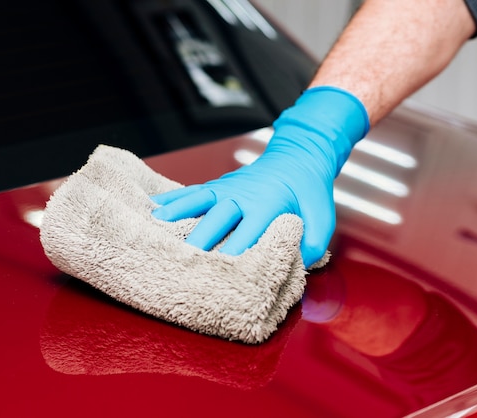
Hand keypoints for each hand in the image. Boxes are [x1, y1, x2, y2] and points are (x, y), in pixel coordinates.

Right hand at [151, 87, 368, 267]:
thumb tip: (297, 267)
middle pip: (217, 219)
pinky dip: (173, 199)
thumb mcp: (322, 219)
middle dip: (199, 240)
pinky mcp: (218, 184)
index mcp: (268, 206)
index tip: (221, 277)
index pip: (247, 235)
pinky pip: (193, 191)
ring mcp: (227, 188)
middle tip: (182, 262)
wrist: (299, 158)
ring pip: (199, 201)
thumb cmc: (309, 194)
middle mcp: (243, 196)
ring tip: (155, 226)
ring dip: (178, 214)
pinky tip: (153, 208)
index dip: (233, 256)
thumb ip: (313, 245)